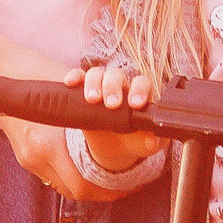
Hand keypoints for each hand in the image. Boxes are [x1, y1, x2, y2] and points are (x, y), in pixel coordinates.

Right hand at [0, 44, 116, 199]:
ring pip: (63, 186)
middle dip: (100, 192)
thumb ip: (90, 113)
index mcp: (47, 143)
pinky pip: (52, 177)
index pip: (81, 183)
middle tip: (124, 186)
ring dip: (85, 186)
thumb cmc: (36, 74)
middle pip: (74, 190)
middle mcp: (35, 156)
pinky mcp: (23, 157)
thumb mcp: (68, 92)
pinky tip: (85, 170)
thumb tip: (121, 123)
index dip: (107, 190)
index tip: (128, 185)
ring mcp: (27, 158)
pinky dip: (70, 176)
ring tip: (109, 180)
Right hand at [74, 60, 161, 177]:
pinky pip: (79, 78)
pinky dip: (74, 76)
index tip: (135, 104)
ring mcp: (101, 88)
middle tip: (111, 105)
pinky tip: (70, 83)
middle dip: (113, 87)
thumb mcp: (145, 145)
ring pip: (97, 73)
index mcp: (139, 95)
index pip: (141, 83)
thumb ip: (152, 143)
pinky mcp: (83, 93)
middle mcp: (120, 87)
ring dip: (93, 82)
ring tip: (92, 100)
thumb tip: (151, 141)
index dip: (139, 89)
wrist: (114, 148)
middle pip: (117, 75)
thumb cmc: (135, 141)